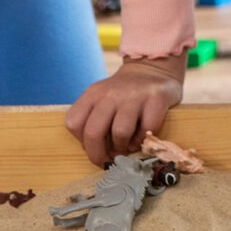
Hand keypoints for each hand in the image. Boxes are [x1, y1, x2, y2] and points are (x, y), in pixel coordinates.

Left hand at [65, 54, 184, 165]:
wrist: (150, 70)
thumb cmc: (122, 94)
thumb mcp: (101, 98)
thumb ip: (92, 120)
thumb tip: (95, 152)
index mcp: (93, 93)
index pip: (74, 123)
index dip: (82, 141)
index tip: (93, 147)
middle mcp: (111, 93)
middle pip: (93, 132)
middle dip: (98, 154)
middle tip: (107, 160)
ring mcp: (134, 95)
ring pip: (120, 132)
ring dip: (122, 147)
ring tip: (126, 147)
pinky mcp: (156, 98)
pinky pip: (146, 129)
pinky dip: (143, 140)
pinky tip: (141, 137)